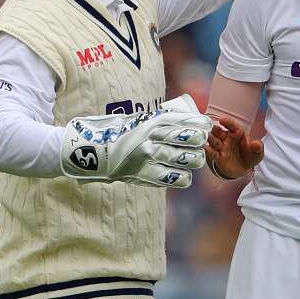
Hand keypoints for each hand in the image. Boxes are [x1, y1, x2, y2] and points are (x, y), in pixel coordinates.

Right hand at [60, 95, 211, 188]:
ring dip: (194, 160)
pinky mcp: (144, 174)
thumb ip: (162, 120)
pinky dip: (182, 178)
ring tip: (193, 159)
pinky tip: (183, 175)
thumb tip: (189, 120)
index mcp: (152, 121)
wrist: (93, 150)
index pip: (186, 120)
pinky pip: (174, 178)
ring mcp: (148, 157)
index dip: (201, 124)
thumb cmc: (122, 133)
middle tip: (199, 144)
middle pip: (191, 139)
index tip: (207, 126)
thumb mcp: (141, 120)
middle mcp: (152, 137)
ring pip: (187, 160)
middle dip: (200, 142)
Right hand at [205, 116, 263, 179]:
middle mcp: (227, 139)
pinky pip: (212, 153)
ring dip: (210, 138)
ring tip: (207, 137)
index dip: (227, 122)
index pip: (232, 126)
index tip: (222, 120)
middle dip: (215, 129)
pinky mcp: (218, 157)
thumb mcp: (257, 153)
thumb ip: (258, 148)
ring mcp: (222, 147)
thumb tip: (256, 143)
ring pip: (214, 141)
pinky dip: (209, 151)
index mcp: (237, 134)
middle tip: (211, 128)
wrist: (244, 170)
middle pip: (219, 132)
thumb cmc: (250, 156)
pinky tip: (206, 148)